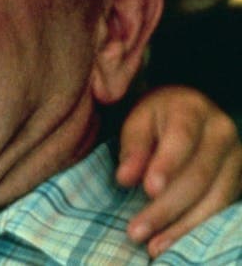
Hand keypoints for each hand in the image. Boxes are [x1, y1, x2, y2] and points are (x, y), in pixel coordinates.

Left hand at [116, 85, 241, 256]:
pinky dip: (195, 227)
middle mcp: (222, 132)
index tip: (148, 189)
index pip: (181, 138)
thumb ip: (132, 148)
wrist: (187, 112)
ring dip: (181, 226)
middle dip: (166, 207)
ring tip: (152, 245)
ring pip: (214, 197)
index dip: (167, 165)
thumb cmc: (155, 119)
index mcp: (192, 110)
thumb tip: (125, 178)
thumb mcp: (137, 123)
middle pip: (197, 175)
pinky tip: (171, 241)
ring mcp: (236, 158)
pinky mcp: (238, 180)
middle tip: (135, 230)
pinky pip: (221, 208)